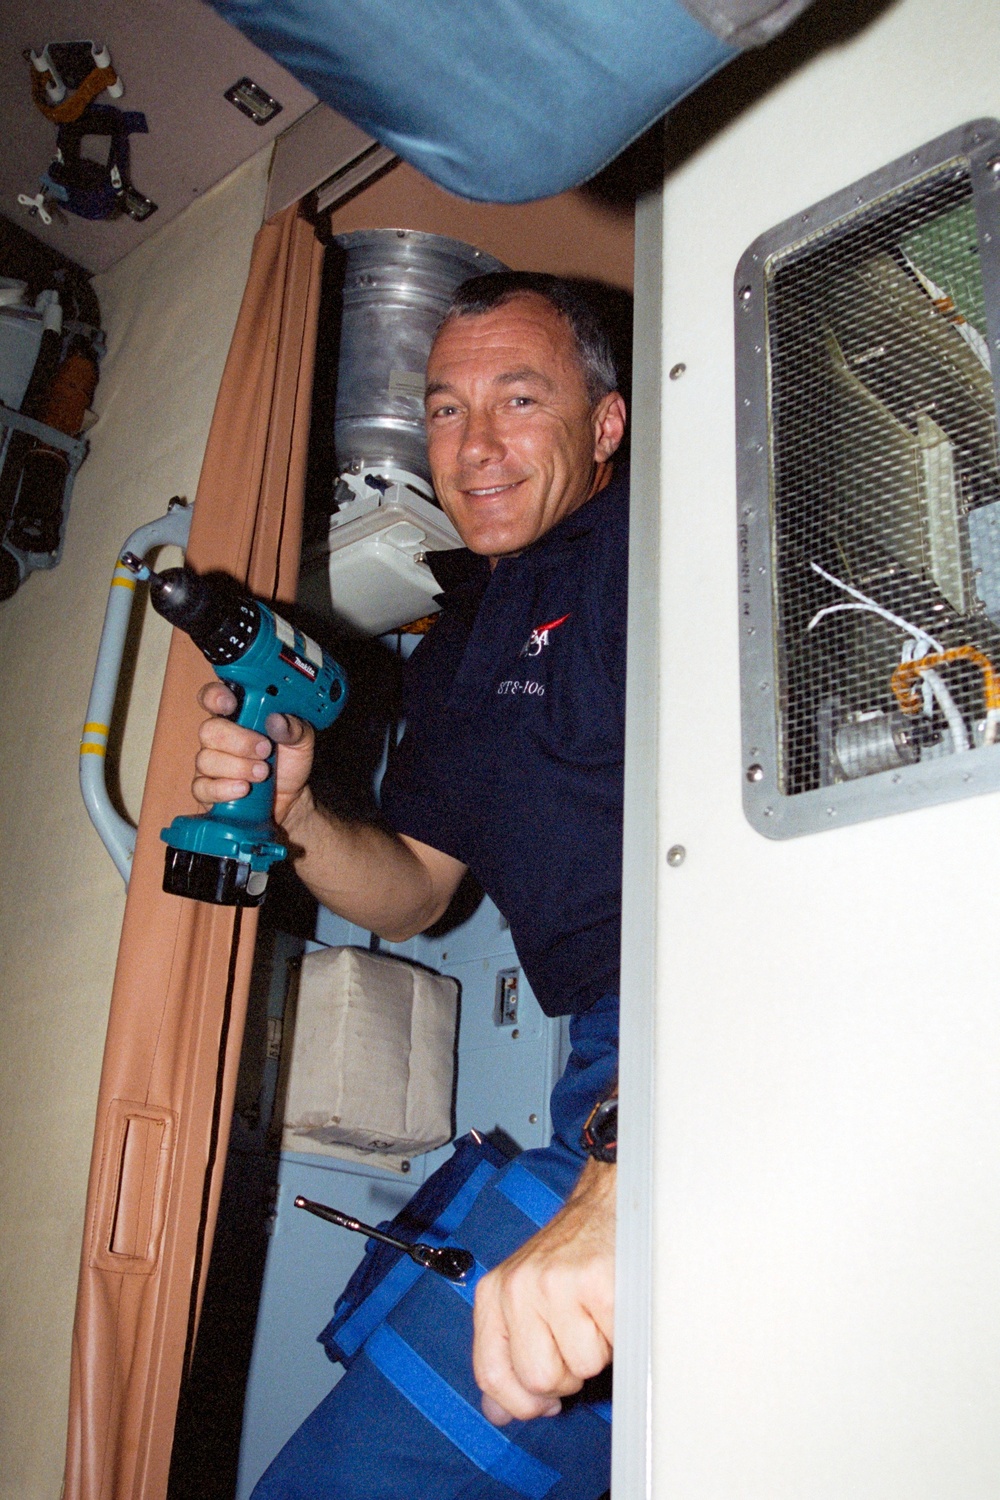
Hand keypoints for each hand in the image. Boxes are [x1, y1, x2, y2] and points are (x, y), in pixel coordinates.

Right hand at [192, 680, 315, 827]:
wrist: (290, 798)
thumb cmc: (289, 763)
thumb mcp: (301, 741)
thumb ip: (294, 727)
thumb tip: (276, 720)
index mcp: (238, 716)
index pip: (213, 697)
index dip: (215, 696)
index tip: (231, 704)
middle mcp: (219, 737)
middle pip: (209, 730)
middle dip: (238, 741)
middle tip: (265, 750)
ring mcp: (210, 763)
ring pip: (206, 759)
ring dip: (237, 767)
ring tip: (263, 773)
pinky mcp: (207, 789)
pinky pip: (203, 788)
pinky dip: (224, 788)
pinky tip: (243, 789)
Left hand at [472, 1158, 615, 1424]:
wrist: (605, 1206)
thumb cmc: (569, 1260)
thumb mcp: (523, 1301)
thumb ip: (506, 1355)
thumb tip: (498, 1413)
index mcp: (494, 1293)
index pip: (491, 1373)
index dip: (522, 1401)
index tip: (545, 1398)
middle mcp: (517, 1287)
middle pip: (539, 1379)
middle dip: (567, 1373)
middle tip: (577, 1336)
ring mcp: (556, 1284)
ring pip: (580, 1368)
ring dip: (597, 1351)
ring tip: (595, 1314)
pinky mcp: (596, 1284)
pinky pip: (611, 1346)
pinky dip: (619, 1336)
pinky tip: (612, 1305)